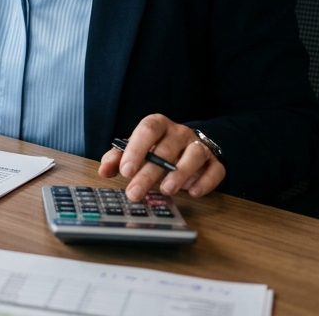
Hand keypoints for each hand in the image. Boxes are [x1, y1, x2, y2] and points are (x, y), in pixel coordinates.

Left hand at [97, 114, 225, 201]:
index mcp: (158, 125)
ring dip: (179, 174)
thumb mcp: (136, 150)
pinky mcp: (215, 162)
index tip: (125, 170)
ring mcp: (199, 146)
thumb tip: (103, 171)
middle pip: (165, 150)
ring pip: (193, 156)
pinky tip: (194, 192)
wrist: (190, 145)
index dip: (136, 148)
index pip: (148, 129)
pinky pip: (215, 170)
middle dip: (148, 173)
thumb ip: (118, 158)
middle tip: (134, 193)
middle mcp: (180, 133)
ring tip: (166, 190)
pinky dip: (206, 181)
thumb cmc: (157, 148)